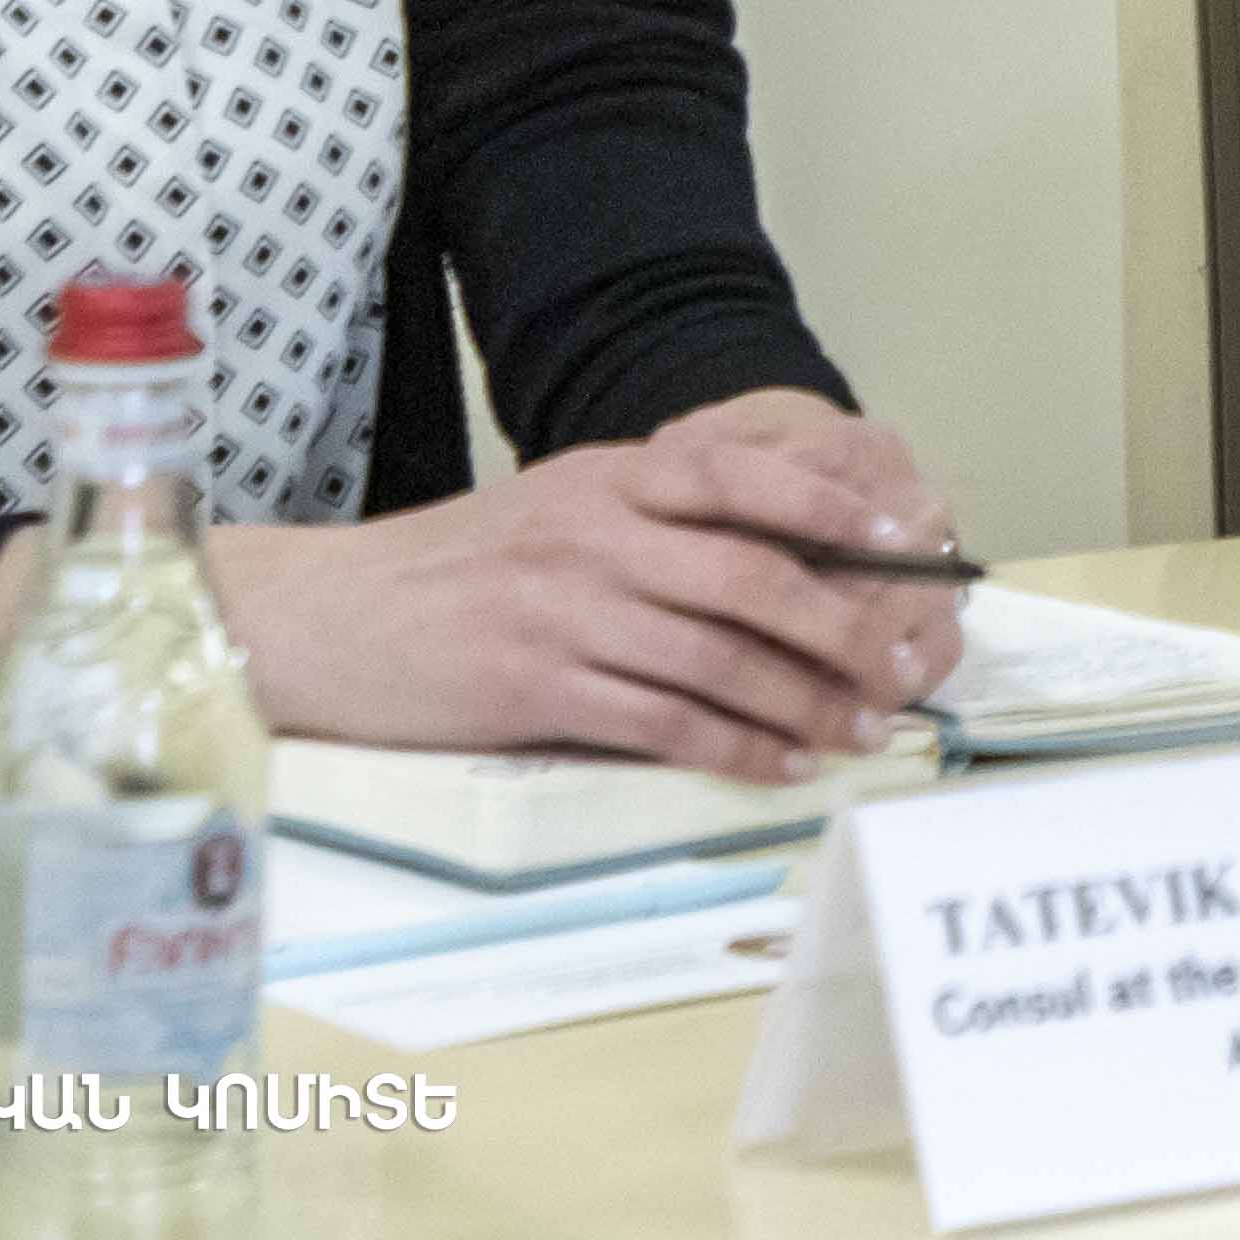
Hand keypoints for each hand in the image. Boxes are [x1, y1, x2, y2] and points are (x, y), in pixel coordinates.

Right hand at [180, 403, 969, 782]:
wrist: (330, 618)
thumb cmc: (456, 567)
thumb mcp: (558, 505)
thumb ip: (652, 513)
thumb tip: (779, 542)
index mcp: (610, 478)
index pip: (744, 473)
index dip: (834, 505)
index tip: (909, 540)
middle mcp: (597, 536)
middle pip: (753, 576)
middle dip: (846, 626)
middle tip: (903, 666)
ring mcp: (567, 613)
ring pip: (720, 659)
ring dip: (805, 702)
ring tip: (862, 729)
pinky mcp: (539, 690)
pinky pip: (662, 724)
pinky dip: (735, 749)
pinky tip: (782, 766)